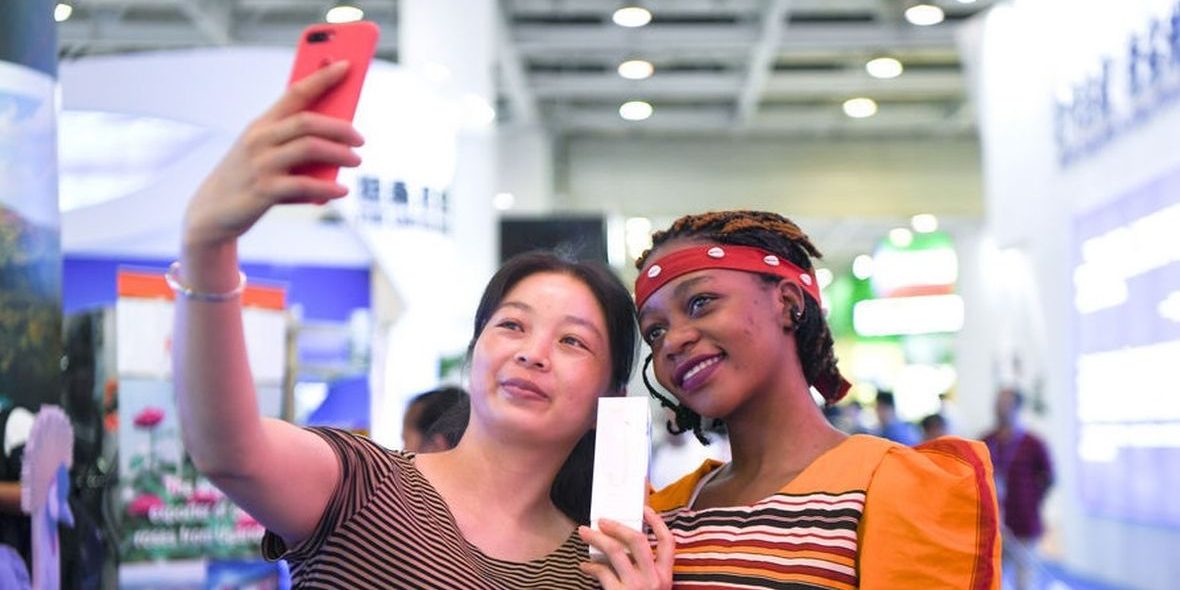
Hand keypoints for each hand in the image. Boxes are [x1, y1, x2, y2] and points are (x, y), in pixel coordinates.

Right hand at [182, 60, 364, 250]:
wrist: (211, 210)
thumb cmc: (247, 176)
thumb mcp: (264, 151)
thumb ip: (294, 142)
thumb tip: (338, 142)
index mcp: (262, 123)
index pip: (295, 93)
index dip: (322, 77)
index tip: (346, 66)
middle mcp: (260, 139)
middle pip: (307, 121)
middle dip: (340, 126)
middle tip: (360, 138)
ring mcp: (261, 164)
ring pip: (309, 148)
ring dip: (339, 153)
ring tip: (356, 160)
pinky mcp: (264, 190)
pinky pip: (304, 185)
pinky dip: (327, 187)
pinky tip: (342, 190)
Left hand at [579, 506, 674, 589]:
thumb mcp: (654, 588)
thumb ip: (647, 571)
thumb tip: (626, 549)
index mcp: (665, 576)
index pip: (668, 542)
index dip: (657, 522)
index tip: (645, 509)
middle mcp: (653, 579)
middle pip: (637, 540)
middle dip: (617, 526)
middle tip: (602, 521)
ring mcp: (636, 586)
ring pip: (615, 550)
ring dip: (596, 538)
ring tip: (585, 533)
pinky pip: (602, 571)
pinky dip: (590, 566)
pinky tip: (585, 566)